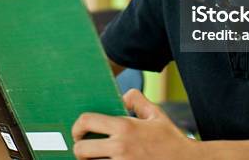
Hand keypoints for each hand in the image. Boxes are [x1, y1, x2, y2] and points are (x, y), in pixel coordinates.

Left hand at [72, 89, 198, 159]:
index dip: (77, 127)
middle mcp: (120, 147)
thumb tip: (123, 96)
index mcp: (124, 127)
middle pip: (81, 150)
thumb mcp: (157, 115)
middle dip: (80, 151)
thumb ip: (138, 101)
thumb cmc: (171, 140)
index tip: (78, 134)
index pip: (87, 121)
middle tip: (85, 152)